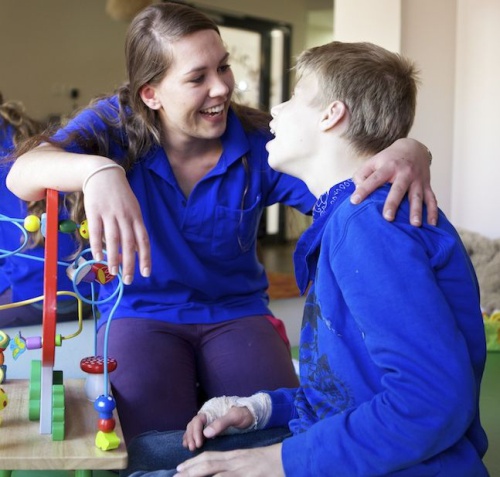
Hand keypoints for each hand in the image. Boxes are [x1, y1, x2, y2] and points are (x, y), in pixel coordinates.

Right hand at [83, 166, 150, 283]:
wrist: (103, 174)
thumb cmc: (120, 196)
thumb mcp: (132, 209)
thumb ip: (133, 228)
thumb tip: (135, 250)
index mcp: (136, 217)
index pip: (144, 241)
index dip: (145, 258)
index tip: (146, 273)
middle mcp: (125, 217)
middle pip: (129, 244)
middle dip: (130, 264)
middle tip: (128, 280)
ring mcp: (110, 214)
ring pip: (113, 239)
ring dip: (113, 258)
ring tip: (113, 272)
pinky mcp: (95, 211)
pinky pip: (97, 231)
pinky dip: (98, 245)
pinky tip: (98, 257)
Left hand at [174, 443, 283, 476]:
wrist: (290, 459)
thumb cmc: (271, 461)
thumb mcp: (250, 461)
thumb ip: (235, 466)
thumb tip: (222, 470)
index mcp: (235, 456)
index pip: (210, 456)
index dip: (193, 462)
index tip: (180, 467)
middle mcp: (235, 461)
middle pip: (208, 464)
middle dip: (190, 471)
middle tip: (175, 476)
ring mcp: (242, 471)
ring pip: (215, 474)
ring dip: (198, 476)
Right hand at [183, 405, 254, 450]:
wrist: (252, 414)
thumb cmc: (244, 413)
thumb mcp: (235, 416)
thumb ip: (221, 423)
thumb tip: (206, 433)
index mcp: (211, 410)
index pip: (198, 420)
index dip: (196, 432)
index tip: (198, 443)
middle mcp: (207, 415)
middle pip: (193, 424)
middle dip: (191, 436)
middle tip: (193, 448)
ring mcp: (208, 421)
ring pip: (193, 428)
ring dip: (190, 437)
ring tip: (190, 448)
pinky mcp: (211, 428)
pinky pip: (198, 431)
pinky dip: (192, 437)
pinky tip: (191, 444)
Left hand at [351, 138, 437, 225]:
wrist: (413, 148)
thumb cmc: (389, 159)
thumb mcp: (373, 161)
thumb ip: (362, 174)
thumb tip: (357, 189)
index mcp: (389, 167)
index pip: (374, 179)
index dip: (364, 189)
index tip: (354, 201)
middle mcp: (404, 173)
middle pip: (399, 189)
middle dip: (393, 203)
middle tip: (388, 218)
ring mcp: (417, 180)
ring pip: (417, 197)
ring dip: (417, 211)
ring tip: (415, 225)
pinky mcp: (427, 186)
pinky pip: (432, 200)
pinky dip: (433, 212)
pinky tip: (431, 224)